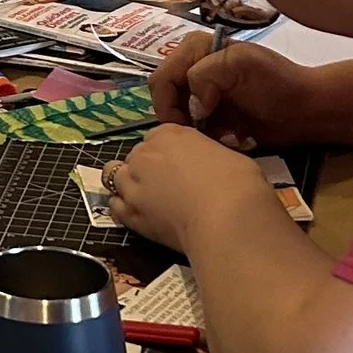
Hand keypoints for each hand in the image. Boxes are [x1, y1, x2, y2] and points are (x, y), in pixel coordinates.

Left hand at [97, 120, 259, 248]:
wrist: (227, 218)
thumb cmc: (238, 184)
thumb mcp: (228, 156)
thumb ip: (207, 156)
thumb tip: (210, 166)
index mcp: (170, 134)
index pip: (157, 136)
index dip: (166, 152)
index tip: (178, 166)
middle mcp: (145, 153)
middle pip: (136, 156)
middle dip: (147, 168)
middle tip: (167, 187)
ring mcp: (132, 183)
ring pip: (114, 176)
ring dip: (127, 183)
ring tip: (146, 198)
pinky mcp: (128, 212)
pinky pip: (114, 205)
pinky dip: (123, 208)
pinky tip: (137, 214)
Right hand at [148, 33, 320, 149]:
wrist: (306, 111)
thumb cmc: (278, 84)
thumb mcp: (243, 64)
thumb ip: (207, 74)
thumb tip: (195, 105)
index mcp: (196, 47)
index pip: (162, 77)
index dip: (170, 103)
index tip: (191, 124)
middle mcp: (193, 66)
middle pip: (164, 97)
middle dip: (179, 118)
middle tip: (200, 136)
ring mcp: (201, 91)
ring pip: (176, 116)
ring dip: (194, 130)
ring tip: (218, 137)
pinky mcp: (211, 113)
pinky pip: (192, 128)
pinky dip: (205, 137)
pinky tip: (226, 139)